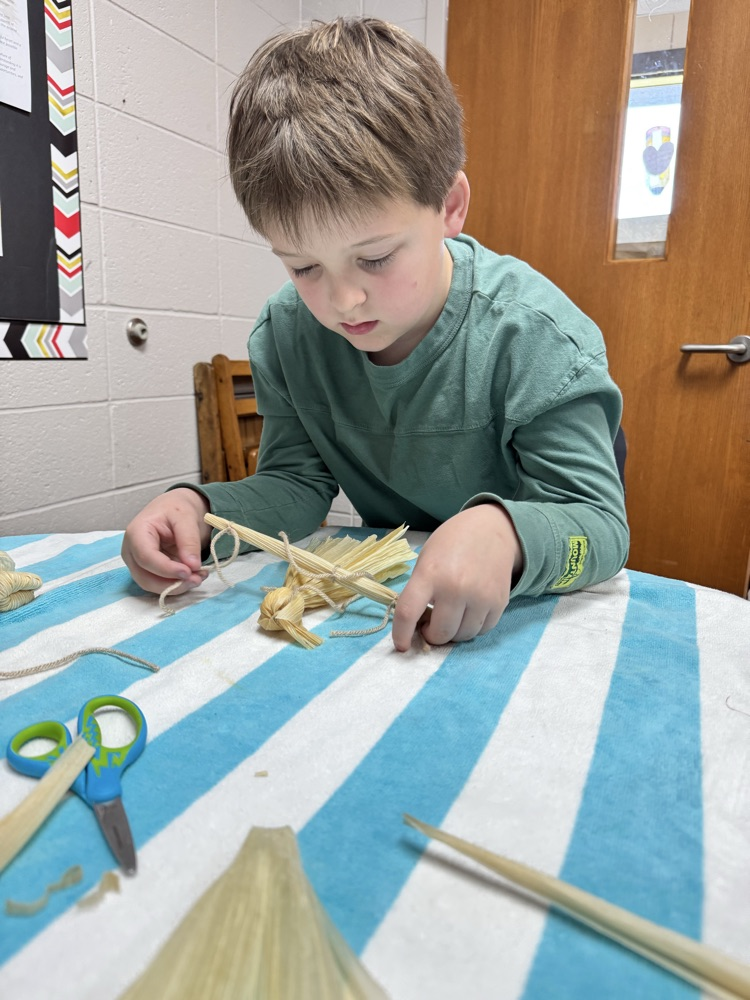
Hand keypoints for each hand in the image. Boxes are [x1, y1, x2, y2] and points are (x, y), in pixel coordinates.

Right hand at [121, 488, 211, 595]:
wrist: (175, 507)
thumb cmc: (176, 508)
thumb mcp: (186, 517)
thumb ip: (189, 540)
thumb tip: (192, 566)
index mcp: (136, 532)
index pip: (146, 557)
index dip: (166, 569)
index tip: (188, 572)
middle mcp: (132, 551)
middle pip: (145, 577)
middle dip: (171, 584)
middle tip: (197, 579)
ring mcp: (138, 563)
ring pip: (152, 585)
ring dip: (176, 587)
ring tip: (199, 577)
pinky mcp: (149, 570)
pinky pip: (160, 584)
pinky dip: (177, 585)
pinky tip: (194, 576)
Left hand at [391, 504, 522, 650]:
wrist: (492, 529)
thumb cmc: (452, 543)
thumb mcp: (426, 559)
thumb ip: (419, 590)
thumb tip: (416, 625)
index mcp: (430, 574)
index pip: (409, 613)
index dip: (401, 634)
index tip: (401, 645)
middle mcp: (456, 588)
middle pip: (440, 633)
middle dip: (431, 634)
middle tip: (430, 623)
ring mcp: (481, 597)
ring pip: (462, 636)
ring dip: (452, 632)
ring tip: (450, 614)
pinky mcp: (499, 603)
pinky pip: (481, 630)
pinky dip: (471, 627)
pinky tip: (468, 611)